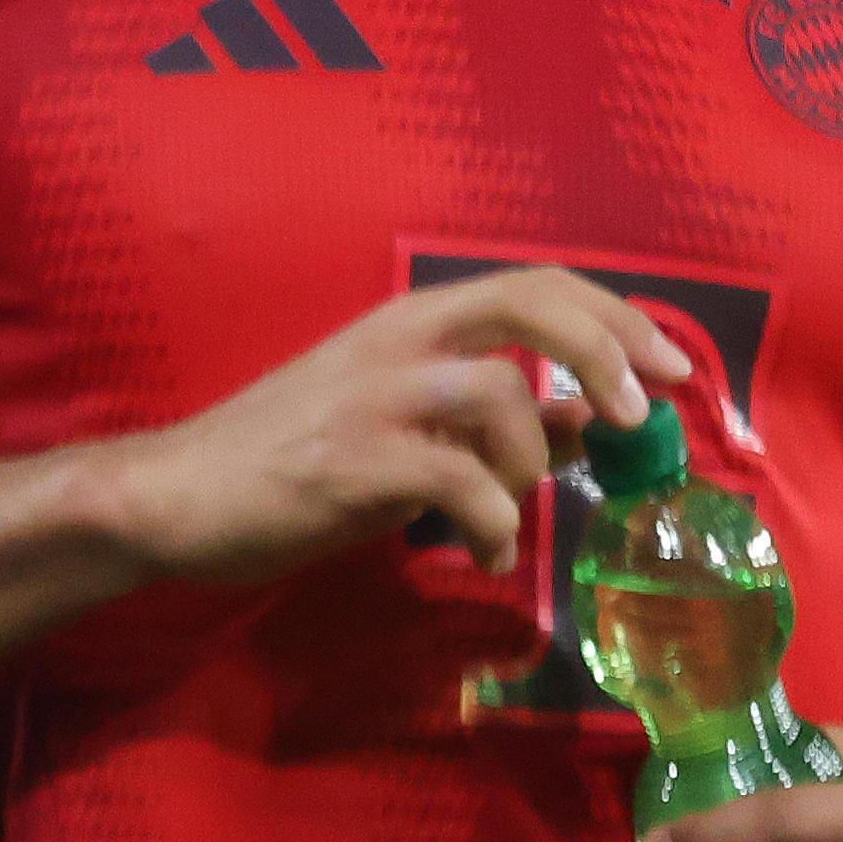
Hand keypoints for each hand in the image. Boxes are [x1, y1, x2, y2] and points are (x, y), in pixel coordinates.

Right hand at [82, 267, 690, 581]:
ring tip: (508, 516)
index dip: (616, 318)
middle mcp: (397, 342)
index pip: (536, 285)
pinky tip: (483, 556)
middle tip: (641, 416)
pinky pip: (463, 485)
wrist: (172, 495)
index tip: (670, 369)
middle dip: (608, 353)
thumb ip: (486, 422)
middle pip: (532, 305)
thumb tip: (587, 425)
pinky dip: (495, 526)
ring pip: (504, 398)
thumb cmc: (280, 459)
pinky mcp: (352, 460)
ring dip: (533, 467)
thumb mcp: (397, 427)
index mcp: (410, 323)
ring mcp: (372, 396)